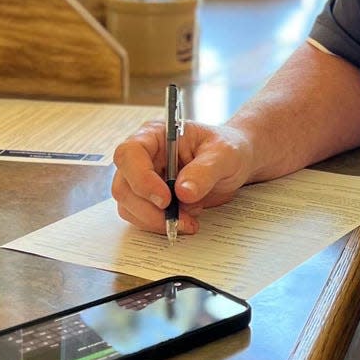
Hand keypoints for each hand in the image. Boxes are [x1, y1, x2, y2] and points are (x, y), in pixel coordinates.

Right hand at [111, 121, 254, 234]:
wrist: (235, 163)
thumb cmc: (228, 149)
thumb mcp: (224, 154)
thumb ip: (205, 170)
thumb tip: (183, 192)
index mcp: (156, 135)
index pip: (129, 153)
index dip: (141, 178)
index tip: (165, 199)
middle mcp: (144, 156)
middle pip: (124, 186)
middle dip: (149, 209)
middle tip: (180, 218)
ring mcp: (143, 178)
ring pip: (129, 206)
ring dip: (155, 220)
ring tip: (188, 220)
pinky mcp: (148, 198)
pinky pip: (140, 217)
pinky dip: (160, 224)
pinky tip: (184, 220)